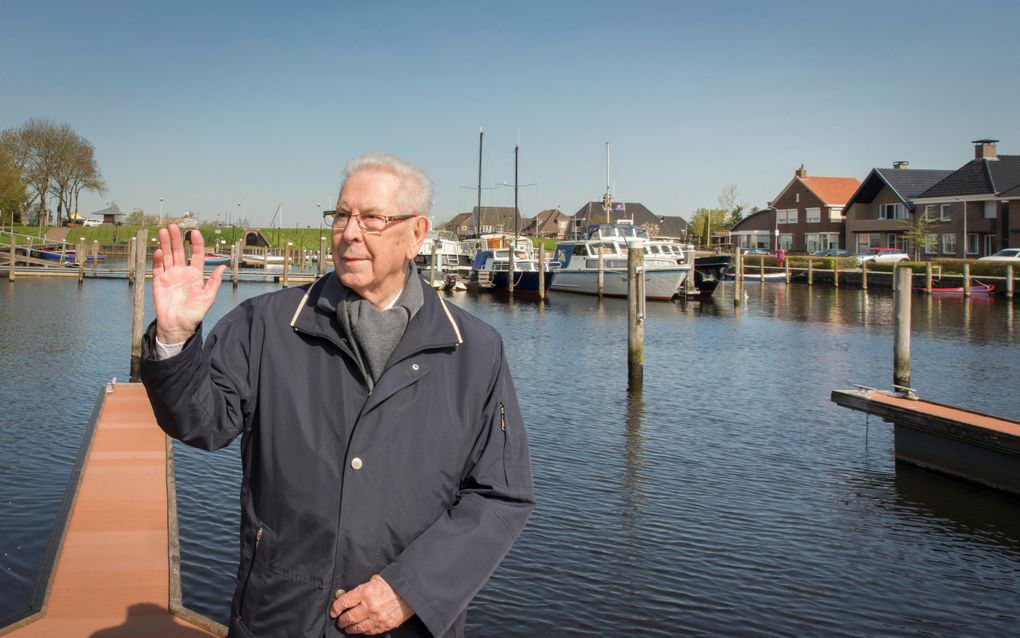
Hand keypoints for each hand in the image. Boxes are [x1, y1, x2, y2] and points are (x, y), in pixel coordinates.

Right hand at [152, 224, 225, 342]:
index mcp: (195, 275)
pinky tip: (159, 251)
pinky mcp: (159, 282)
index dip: (196, 243)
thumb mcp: (207, 298)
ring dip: (166, 244)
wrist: (178, 326)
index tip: (195, 232)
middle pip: (179, 252)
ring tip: (164, 231)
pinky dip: (158, 260)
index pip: (196, 255)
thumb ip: (213, 282)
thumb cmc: (195, 313)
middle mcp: (182, 272)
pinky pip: (157, 268)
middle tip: (173, 226)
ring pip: (167, 256)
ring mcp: (170, 276)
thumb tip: (223, 267)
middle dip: (176, 239)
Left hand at [329, 574, 413, 634]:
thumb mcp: (374, 580)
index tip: (333, 611)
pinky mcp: (385, 625)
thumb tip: (348, 597)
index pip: (344, 603)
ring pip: (358, 628)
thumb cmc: (393, 582)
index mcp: (365, 592)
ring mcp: (377, 617)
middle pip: (349, 618)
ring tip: (348, 627)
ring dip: (350, 628)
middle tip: (340, 621)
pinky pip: (370, 631)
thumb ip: (361, 589)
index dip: (335, 608)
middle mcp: (369, 606)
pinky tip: (361, 629)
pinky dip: (363, 631)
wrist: (411, 589)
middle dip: (342, 621)